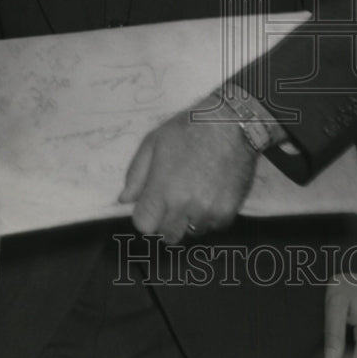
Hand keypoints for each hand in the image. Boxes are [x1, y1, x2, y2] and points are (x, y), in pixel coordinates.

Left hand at [118, 100, 257, 243]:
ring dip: (190, 220)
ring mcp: (208, 211)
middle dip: (166, 222)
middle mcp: (184, 205)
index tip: (152, 205)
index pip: (144, 225)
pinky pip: (214, 226)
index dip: (145, 216)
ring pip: (191, 232)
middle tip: (173, 202)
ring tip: (195, 194)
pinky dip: (211, 216)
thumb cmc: (189, 128)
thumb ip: (136, 174)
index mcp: (162, 189)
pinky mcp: (228, 211)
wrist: (231, 123)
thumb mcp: (153, 142)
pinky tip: (211, 194)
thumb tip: (125, 200)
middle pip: (167, 235)